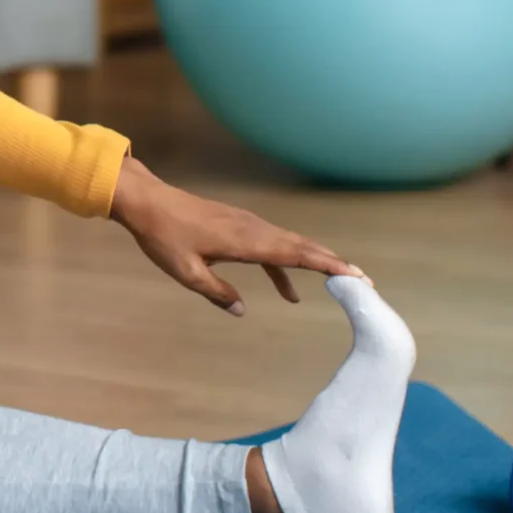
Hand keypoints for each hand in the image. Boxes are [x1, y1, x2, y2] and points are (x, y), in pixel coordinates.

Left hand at [107, 155, 362, 315]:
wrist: (147, 201)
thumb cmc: (163, 236)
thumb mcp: (185, 272)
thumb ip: (216, 292)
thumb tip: (243, 310)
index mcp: (245, 241)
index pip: (295, 255)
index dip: (327, 265)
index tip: (355, 276)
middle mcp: (253, 229)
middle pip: (302, 247)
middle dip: (334, 264)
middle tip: (365, 281)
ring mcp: (247, 224)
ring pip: (291, 244)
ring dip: (316, 261)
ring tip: (343, 281)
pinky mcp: (239, 225)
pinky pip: (273, 245)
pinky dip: (288, 264)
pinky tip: (288, 290)